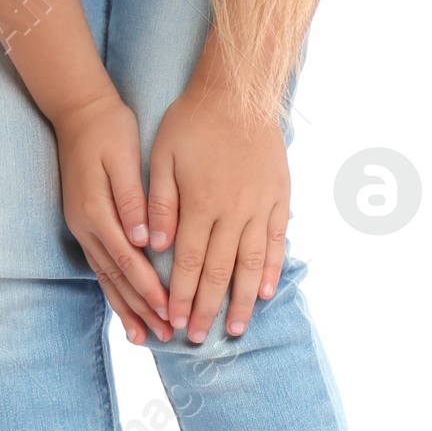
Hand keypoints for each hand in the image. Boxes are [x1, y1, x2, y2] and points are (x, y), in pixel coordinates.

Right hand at [52, 88, 174, 344]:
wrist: (77, 110)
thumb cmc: (107, 129)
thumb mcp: (121, 158)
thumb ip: (132, 200)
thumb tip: (143, 240)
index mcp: (96, 211)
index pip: (126, 259)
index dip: (148, 288)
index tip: (169, 311)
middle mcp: (86, 225)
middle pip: (115, 277)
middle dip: (140, 308)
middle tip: (164, 336)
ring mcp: (82, 225)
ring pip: (106, 276)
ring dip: (125, 306)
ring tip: (143, 336)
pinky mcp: (85, 222)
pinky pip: (101, 264)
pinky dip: (114, 288)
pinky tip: (125, 305)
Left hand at [148, 81, 289, 341]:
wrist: (239, 92)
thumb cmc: (192, 123)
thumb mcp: (161, 157)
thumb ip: (158, 203)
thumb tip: (152, 245)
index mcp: (200, 204)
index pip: (186, 262)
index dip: (179, 295)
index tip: (172, 322)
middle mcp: (232, 212)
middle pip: (218, 271)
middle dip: (206, 308)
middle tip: (198, 337)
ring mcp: (259, 206)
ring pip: (250, 264)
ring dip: (243, 299)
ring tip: (237, 328)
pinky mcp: (278, 197)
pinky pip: (276, 241)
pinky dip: (271, 268)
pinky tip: (266, 290)